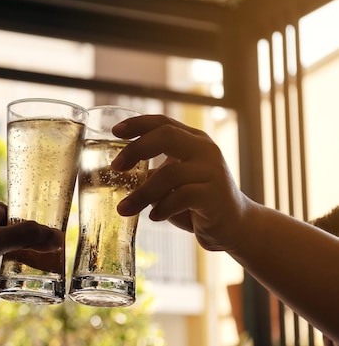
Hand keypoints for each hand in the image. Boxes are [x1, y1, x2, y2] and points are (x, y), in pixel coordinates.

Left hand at [111, 115, 251, 251]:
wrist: (235, 225)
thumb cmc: (195, 202)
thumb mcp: (171, 182)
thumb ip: (150, 173)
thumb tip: (112, 174)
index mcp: (193, 140)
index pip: (163, 122)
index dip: (137, 124)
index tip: (114, 131)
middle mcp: (204, 150)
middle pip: (166, 136)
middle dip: (136, 149)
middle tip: (115, 167)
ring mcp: (212, 171)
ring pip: (170, 173)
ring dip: (142, 193)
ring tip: (124, 208)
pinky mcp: (215, 196)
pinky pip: (182, 197)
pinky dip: (162, 208)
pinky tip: (154, 217)